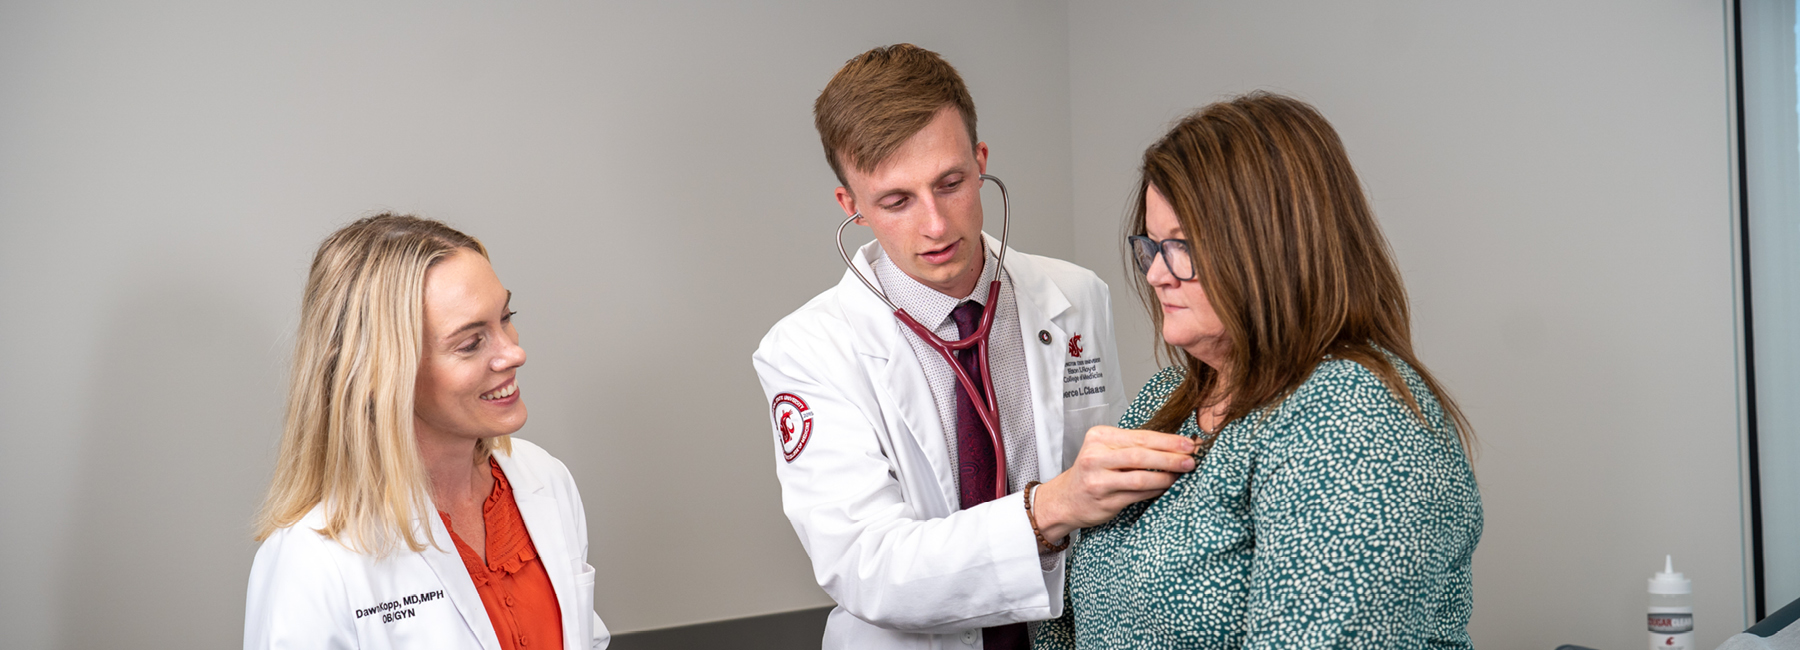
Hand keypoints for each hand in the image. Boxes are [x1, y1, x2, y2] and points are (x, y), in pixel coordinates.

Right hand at [1030, 426, 1196, 545]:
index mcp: (1098, 437)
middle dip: (1170, 457)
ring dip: (1165, 476)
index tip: (1189, 443)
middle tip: (1191, 459)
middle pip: (1140, 455)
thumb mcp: (1106, 450)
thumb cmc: (1093, 471)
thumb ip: (1134, 446)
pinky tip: (1166, 487)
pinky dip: (1155, 491)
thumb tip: (1176, 444)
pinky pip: (1137, 495)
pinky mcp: (1104, 500)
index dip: (1167, 440)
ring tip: (1182, 474)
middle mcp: (1095, 457)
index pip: (1140, 436)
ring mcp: (1098, 480)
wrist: (1065, 499)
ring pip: (1140, 477)